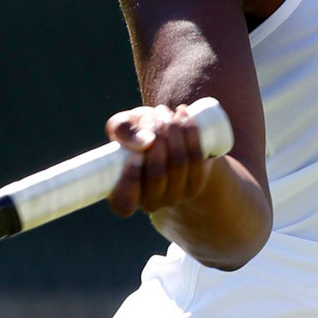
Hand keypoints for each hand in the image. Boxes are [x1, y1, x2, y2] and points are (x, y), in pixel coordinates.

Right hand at [105, 103, 211, 219]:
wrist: (166, 137)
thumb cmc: (136, 135)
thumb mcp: (122, 128)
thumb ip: (122, 129)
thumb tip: (147, 141)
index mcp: (123, 197)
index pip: (124, 204)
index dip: (130, 180)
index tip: (134, 154)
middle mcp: (149, 203)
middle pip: (157, 173)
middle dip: (156, 137)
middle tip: (152, 117)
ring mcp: (174, 197)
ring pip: (178, 163)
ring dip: (173, 130)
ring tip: (165, 113)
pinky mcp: (195, 186)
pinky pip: (195, 158)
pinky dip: (190, 133)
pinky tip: (184, 116)